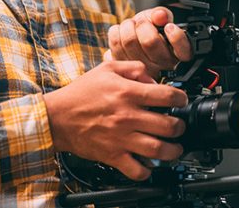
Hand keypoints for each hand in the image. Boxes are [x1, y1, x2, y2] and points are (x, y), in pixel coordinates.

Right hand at [42, 60, 187, 179]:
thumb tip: (153, 78)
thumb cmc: (80, 94)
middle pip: (168, 126)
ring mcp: (121, 138)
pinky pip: (136, 169)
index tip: (181, 100)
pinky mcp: (113, 155)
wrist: (56, 117)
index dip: (181, 98)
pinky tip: (150, 164)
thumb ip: (133, 68)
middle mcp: (127, 116)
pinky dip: (147, 170)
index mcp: (127, 93)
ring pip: (157, 150)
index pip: (167, 96)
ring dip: (173, 151)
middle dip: (180, 127)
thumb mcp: (107, 68)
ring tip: (175, 148)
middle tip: (179, 126)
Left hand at [105, 7, 192, 77]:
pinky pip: (116, 42)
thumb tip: (160, 15)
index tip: (169, 26)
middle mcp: (162, 65)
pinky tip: (122, 34)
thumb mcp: (160, 19)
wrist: (134, 40)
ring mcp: (142, 69)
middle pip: (150, 42)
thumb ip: (162, 14)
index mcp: (177, 54)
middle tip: (142, 22)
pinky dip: (116, 31)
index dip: (176, 37)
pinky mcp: (124, 66)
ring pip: (130, 40)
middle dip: (143, 24)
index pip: (183, 51)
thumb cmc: (150, 30)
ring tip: (132, 26)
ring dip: (128, 26)